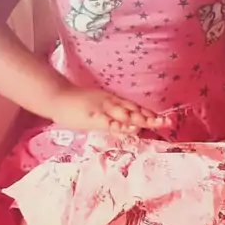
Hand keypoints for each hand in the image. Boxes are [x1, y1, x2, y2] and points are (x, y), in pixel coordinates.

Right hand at [49, 85, 166, 133]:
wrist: (58, 96)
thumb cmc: (77, 105)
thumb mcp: (99, 111)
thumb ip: (113, 120)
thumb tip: (129, 128)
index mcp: (114, 101)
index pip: (136, 109)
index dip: (150, 114)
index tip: (166, 120)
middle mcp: (112, 103)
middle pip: (135, 111)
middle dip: (151, 117)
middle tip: (167, 122)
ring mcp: (102, 108)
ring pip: (124, 114)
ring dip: (139, 119)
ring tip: (154, 124)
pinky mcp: (92, 115)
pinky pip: (107, 121)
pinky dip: (118, 125)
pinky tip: (128, 128)